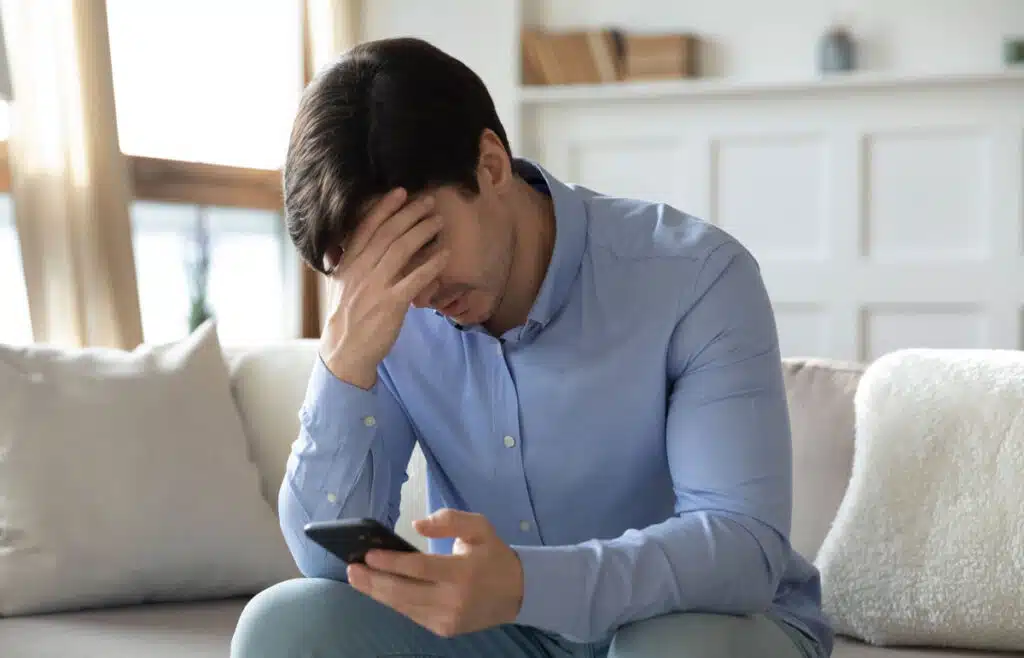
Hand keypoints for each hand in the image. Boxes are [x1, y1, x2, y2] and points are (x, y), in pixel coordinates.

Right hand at [319, 188, 448, 388]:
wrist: (345, 351)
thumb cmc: (347, 317)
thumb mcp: (342, 284)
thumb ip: (349, 262)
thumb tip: (355, 242)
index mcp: (348, 263)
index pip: (366, 227)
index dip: (384, 207)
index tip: (400, 192)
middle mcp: (360, 270)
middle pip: (388, 233)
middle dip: (410, 213)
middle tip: (429, 201)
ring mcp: (375, 286)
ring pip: (401, 249)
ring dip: (423, 231)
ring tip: (439, 221)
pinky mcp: (391, 304)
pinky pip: (414, 279)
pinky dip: (431, 264)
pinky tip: (445, 255)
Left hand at [347, 509, 524, 636]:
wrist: (517, 593)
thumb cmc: (492, 554)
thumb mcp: (480, 526)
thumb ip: (450, 520)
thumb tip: (417, 525)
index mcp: (463, 572)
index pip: (419, 568)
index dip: (391, 562)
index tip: (368, 554)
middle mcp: (453, 600)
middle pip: (404, 592)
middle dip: (373, 581)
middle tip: (351, 569)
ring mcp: (447, 619)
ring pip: (403, 606)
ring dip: (377, 593)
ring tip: (357, 579)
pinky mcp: (444, 629)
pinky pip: (412, 614)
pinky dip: (394, 602)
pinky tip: (379, 590)